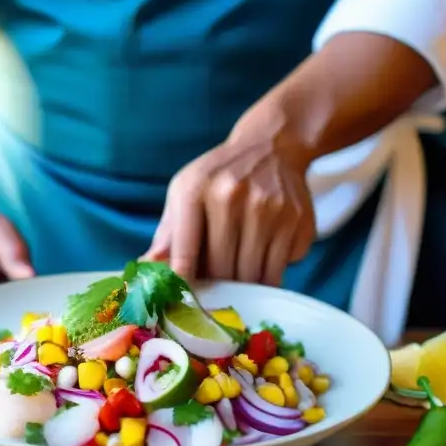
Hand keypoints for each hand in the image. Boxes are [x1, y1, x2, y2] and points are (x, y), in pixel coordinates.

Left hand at [144, 111, 315, 286]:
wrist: (273, 146)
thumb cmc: (220, 177)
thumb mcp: (186, 191)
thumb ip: (168, 233)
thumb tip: (147, 268)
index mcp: (197, 189)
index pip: (185, 251)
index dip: (183, 281)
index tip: (183, 300)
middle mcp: (233, 196)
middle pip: (222, 270)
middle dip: (218, 284)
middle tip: (217, 285)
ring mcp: (270, 208)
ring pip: (254, 276)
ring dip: (246, 285)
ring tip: (240, 273)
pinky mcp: (298, 220)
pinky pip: (281, 269)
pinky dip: (272, 273)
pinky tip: (266, 255)